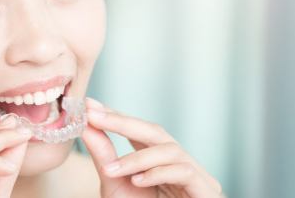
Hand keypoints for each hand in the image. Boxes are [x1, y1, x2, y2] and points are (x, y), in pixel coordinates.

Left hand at [81, 98, 222, 197]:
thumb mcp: (115, 185)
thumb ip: (104, 156)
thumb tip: (87, 125)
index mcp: (158, 161)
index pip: (138, 131)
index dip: (115, 116)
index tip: (90, 105)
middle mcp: (178, 163)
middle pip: (155, 132)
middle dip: (123, 122)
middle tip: (95, 116)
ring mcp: (196, 176)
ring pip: (169, 150)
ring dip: (137, 158)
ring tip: (113, 170)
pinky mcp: (207, 190)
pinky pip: (184, 172)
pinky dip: (158, 173)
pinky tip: (137, 181)